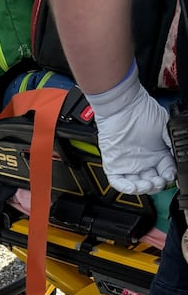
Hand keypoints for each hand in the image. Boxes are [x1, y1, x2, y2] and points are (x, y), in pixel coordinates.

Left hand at [87, 64, 175, 194]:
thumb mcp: (164, 127)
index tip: (172, 175)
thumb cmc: (142, 111)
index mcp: (157, 153)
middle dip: (158, 184)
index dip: (169, 176)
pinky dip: (125, 187)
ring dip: (144, 188)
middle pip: (152, 181)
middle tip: (161, 180)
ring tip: (150, 183)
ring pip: (136, 184)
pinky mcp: (114, 164)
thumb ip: (172, 141)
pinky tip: (134, 186)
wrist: (123, 106)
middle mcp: (144, 160)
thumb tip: (180, 153)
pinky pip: (117, 181)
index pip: (165, 171)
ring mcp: (128, 163)